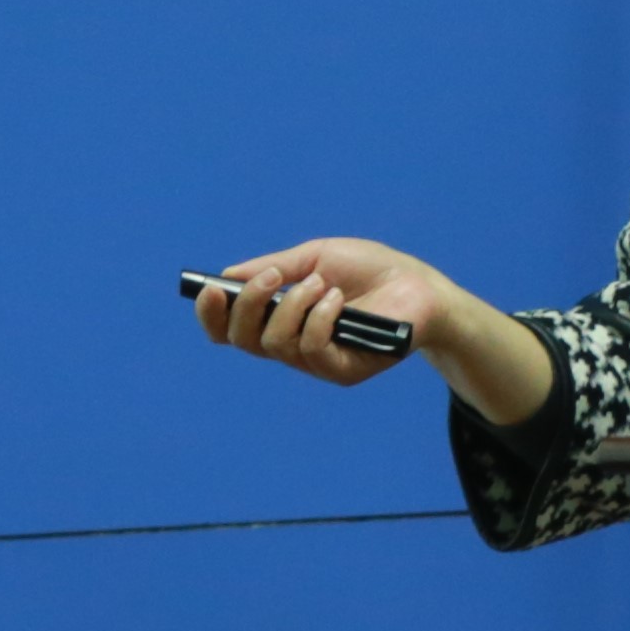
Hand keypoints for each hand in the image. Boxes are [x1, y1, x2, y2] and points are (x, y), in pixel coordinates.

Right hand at [188, 237, 556, 423]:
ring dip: (293, 306)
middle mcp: (290, 344)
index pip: (230, 330)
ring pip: (275, 345)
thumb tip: (227, 275)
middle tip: (269, 278)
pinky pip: (311, 350)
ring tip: (320, 283)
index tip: (209, 290)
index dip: (212, 315)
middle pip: (243, 341)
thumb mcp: (316, 258)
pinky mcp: (341, 372)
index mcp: (279, 317)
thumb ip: (275, 267)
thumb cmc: (370, 270)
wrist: (419, 286)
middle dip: (247, 306)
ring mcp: (315, 361)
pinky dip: (319, 319)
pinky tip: (338, 301)